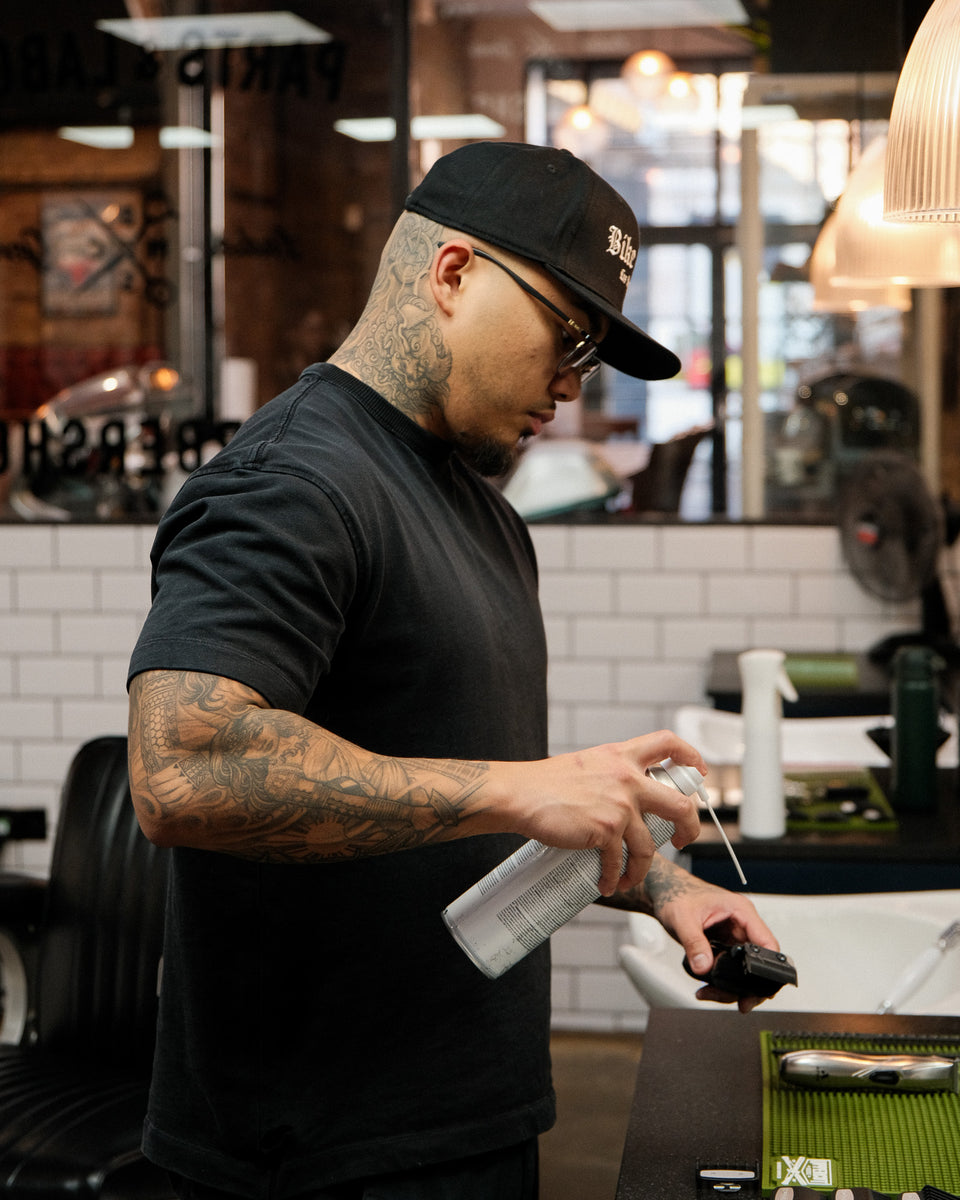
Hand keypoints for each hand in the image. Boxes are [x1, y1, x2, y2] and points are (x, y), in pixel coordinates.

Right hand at [490, 730, 704, 896]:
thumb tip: (627, 795)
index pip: (667, 743)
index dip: (690, 755)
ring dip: (642, 868)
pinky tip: (607, 882)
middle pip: (680, 803)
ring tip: (630, 877)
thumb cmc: (545, 783)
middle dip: (690, 827)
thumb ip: (612, 774)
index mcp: (621, 755)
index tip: (698, 770)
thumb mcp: (588, 765)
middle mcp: (626, 777)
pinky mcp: (606, 830)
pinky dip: (614, 877)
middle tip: (684, 839)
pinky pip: (620, 861)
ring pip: (649, 845)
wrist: (520, 794)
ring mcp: (619, 805)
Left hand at [645, 861, 779, 1011]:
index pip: (767, 942)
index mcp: (741, 911)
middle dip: (749, 986)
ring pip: (745, 970)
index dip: (768, 968)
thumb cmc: (676, 894)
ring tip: (710, 993)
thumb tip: (704, 966)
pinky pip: (731, 969)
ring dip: (732, 987)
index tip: (758, 989)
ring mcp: (734, 936)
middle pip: (759, 962)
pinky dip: (722, 982)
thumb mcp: (682, 918)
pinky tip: (708, 987)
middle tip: (741, 1002)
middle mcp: (742, 924)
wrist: (664, 892)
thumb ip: (694, 943)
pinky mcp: (724, 945)